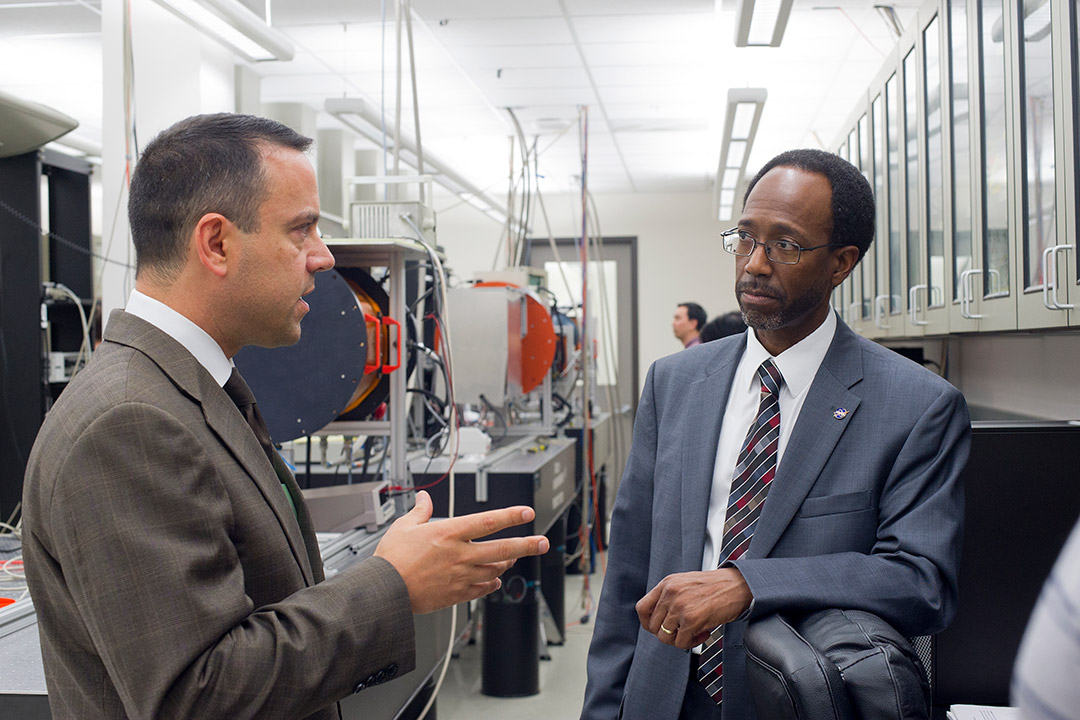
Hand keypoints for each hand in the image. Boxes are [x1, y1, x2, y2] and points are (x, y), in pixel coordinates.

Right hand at [374, 491, 549, 613]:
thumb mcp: (404, 527)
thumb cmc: (392, 559)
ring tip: (515, 558)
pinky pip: (482, 588)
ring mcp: (460, 575)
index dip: (511, 516)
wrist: (386, 591)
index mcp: (449, 534)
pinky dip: (492, 583)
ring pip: (495, 569)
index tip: (527, 512)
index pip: (488, 521)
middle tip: (543, 543)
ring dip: (508, 563)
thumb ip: (420, 512)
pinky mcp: (456, 594)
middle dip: (527, 545)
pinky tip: (495, 580)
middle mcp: (460, 554)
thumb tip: (425, 498)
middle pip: (502, 549)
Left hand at [636, 568, 752, 649]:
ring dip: (680, 639)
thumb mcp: (685, 583)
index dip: (647, 623)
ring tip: (694, 632)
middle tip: (682, 632)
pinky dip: (691, 643)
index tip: (658, 628)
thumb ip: (670, 597)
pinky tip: (703, 634)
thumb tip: (658, 622)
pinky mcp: (691, 620)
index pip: (642, 608)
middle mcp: (670, 593)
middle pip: (653, 626)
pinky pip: (680, 643)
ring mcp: (679, 606)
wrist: (739, 585)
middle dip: (667, 634)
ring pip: (665, 637)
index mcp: (667, 583)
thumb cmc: (716, 587)